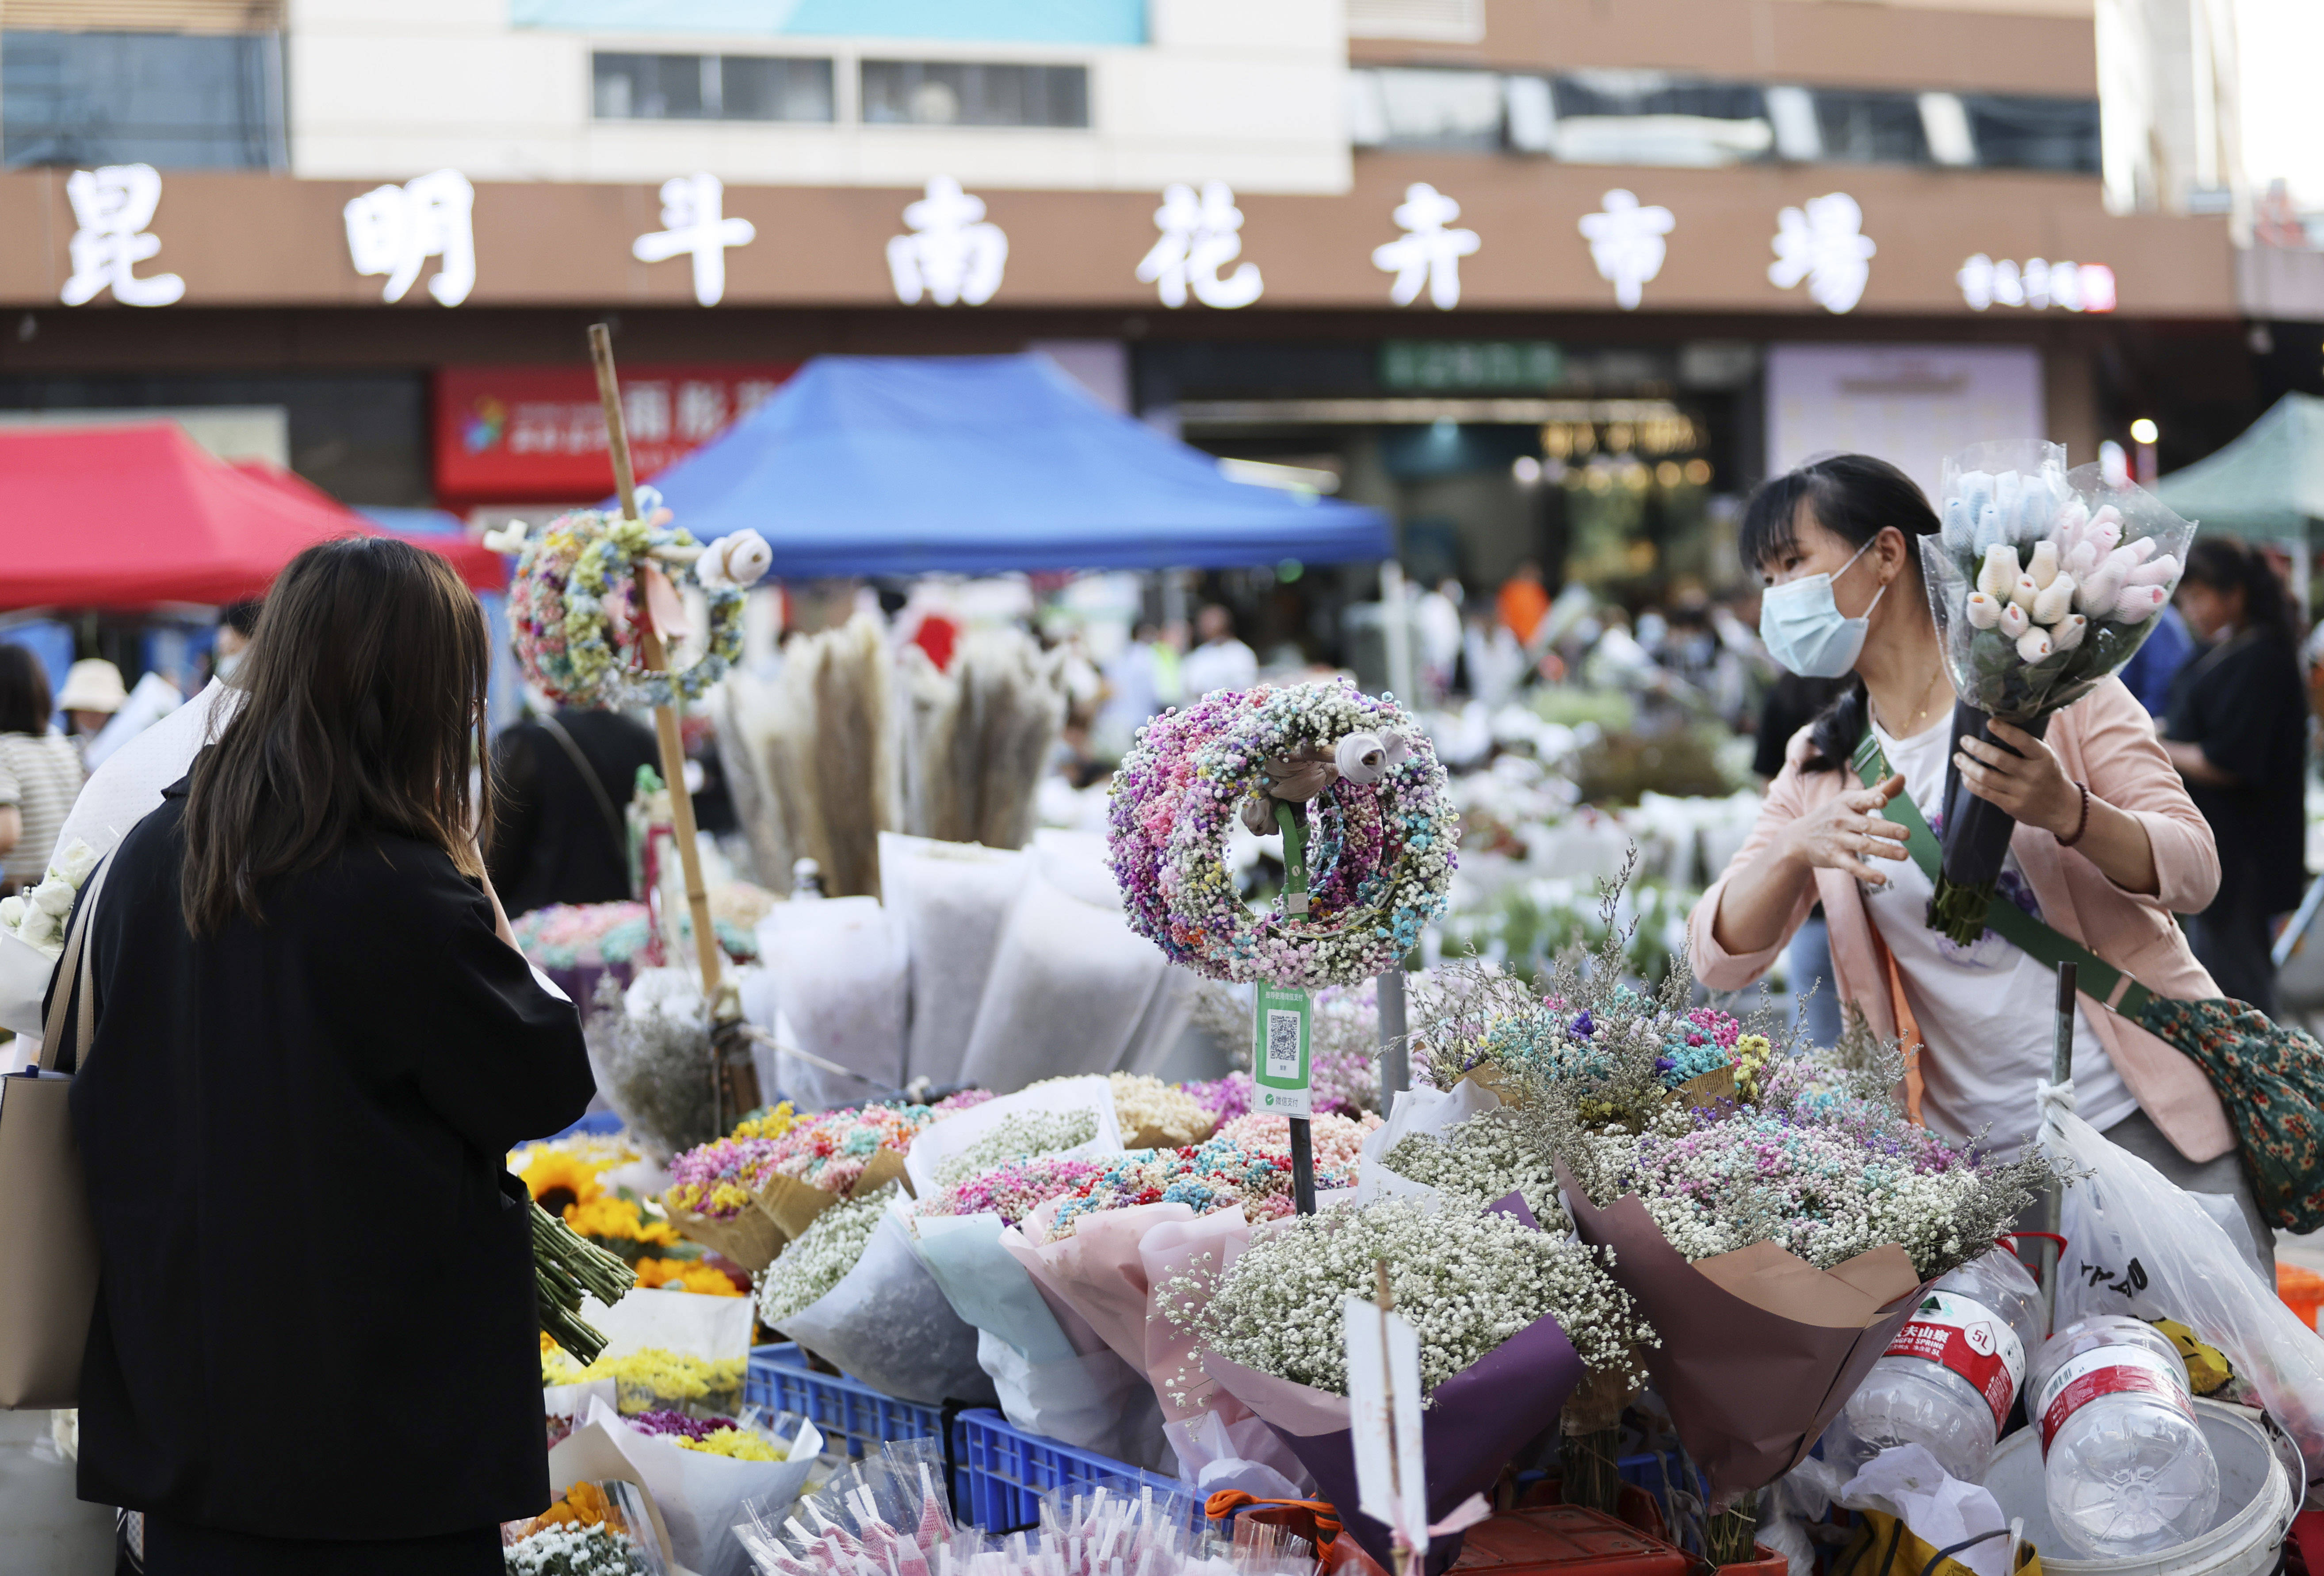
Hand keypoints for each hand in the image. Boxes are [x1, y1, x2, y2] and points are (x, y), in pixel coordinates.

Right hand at [1784, 773, 1910, 885]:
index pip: (1860, 800)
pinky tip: (1882, 878)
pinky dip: (1866, 873)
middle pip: (1867, 824)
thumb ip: (1878, 791)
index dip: (1872, 799)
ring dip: (1885, 850)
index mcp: (1846, 803)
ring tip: (1904, 854)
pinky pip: (1852, 866)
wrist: (1799, 838)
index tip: (1883, 801)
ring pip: (1863, 845)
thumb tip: (1902, 777)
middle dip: (1887, 829)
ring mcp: (1837, 839)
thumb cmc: (1834, 816)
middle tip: (1906, 833)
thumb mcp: (1851, 800)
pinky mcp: (1834, 857)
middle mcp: (1841, 820)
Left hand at [1956, 720, 2080, 835]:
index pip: (2023, 741)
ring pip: (1986, 777)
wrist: (2063, 809)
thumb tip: (1999, 725)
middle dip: (1977, 748)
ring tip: (1958, 757)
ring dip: (1967, 765)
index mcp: (2044, 757)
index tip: (1989, 722)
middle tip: (1964, 740)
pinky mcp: (2011, 806)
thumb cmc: (2049, 775)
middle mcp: (2033, 774)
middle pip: (1998, 759)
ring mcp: (2021, 792)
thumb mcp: (2047, 758)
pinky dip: (1971, 782)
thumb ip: (2028, 746)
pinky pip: (1985, 792)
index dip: (2005, 731)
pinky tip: (1965, 775)